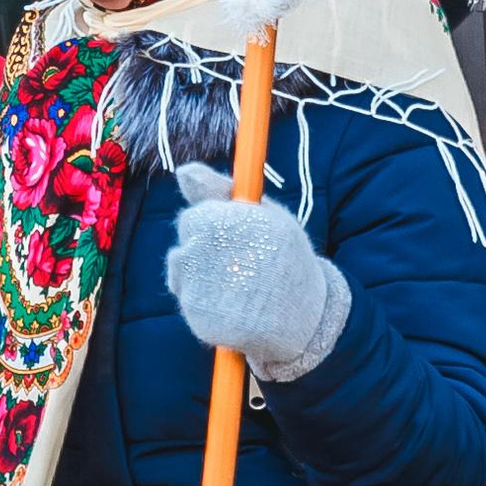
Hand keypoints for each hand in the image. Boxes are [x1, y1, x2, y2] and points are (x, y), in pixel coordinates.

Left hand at [164, 162, 350, 382]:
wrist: (305, 316)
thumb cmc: (284, 257)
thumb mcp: (263, 214)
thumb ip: (218, 190)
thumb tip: (183, 170)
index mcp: (229, 221)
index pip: (195, 217)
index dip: (216, 227)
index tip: (240, 240)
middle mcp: (211, 251)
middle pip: (187, 241)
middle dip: (205, 248)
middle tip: (242, 264)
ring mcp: (202, 286)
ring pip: (180, 267)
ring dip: (198, 272)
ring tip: (236, 284)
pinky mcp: (198, 315)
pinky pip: (185, 297)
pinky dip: (200, 299)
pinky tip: (229, 303)